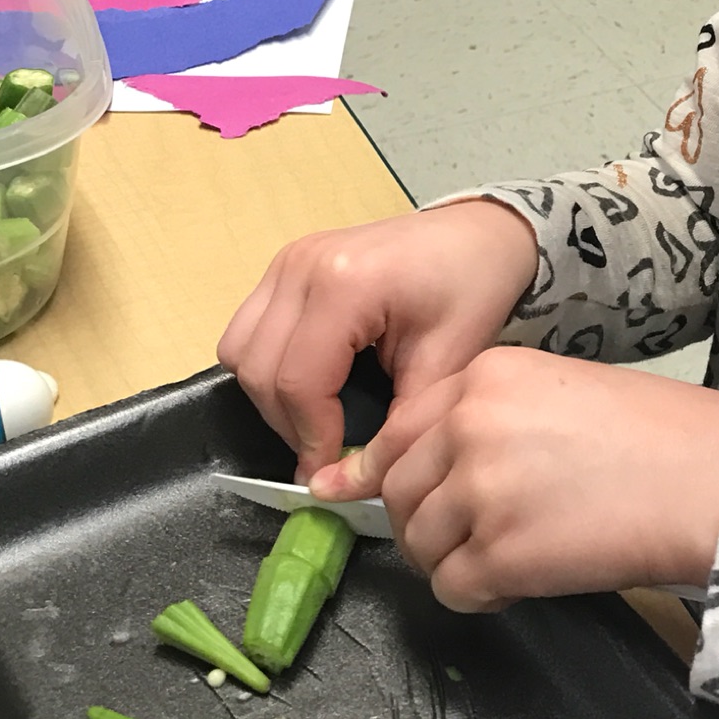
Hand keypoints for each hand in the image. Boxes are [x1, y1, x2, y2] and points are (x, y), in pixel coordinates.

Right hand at [218, 200, 540, 477]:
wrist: (478, 233)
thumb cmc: (472, 290)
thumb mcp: (446, 365)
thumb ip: (395, 428)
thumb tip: (346, 485)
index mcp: (344, 285)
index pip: (298, 381)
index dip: (310, 437)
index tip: (333, 472)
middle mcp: (301, 266)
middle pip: (258, 370)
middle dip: (288, 423)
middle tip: (328, 450)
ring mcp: (286, 260)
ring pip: (239, 350)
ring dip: (270, 396)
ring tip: (319, 417)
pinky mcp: (284, 264)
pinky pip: (248, 328)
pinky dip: (268, 364)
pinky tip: (314, 380)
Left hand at [308, 347, 718, 610]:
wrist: (711, 478)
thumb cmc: (657, 433)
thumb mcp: (561, 390)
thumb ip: (489, 418)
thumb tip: (437, 468)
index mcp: (483, 378)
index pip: (398, 430)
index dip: (383, 470)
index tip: (372, 492)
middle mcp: (468, 427)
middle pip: (399, 490)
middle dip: (422, 522)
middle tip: (465, 539)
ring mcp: (479, 492)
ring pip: (418, 544)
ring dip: (450, 560)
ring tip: (505, 559)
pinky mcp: (498, 555)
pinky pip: (451, 588)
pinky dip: (477, 595)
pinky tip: (519, 583)